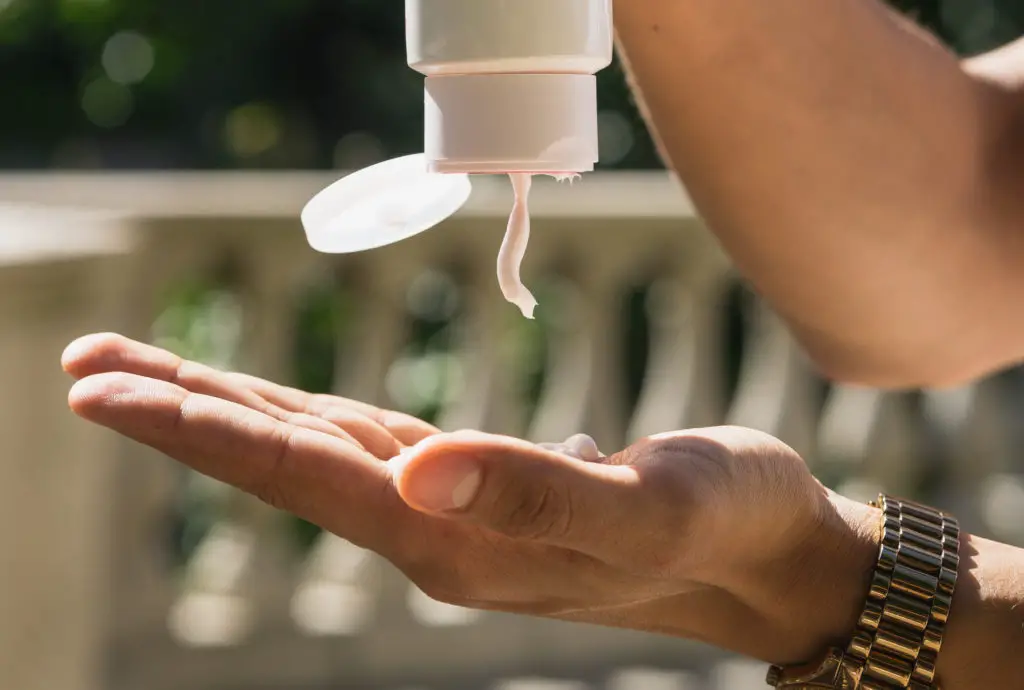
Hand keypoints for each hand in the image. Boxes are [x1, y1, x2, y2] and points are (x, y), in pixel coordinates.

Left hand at [62, 333, 879, 665]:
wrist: (762, 549)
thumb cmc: (723, 518)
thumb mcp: (649, 506)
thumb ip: (537, 492)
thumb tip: (417, 473)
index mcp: (460, 539)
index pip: (304, 476)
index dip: (204, 430)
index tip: (109, 390)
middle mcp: (437, 531)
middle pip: (284, 463)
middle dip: (182, 414)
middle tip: (85, 370)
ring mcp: (452, 510)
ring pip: (315, 451)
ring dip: (229, 411)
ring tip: (149, 378)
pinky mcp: (477, 484)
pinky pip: (366, 446)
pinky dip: (303, 417)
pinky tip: (274, 408)